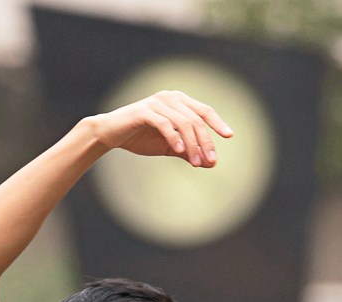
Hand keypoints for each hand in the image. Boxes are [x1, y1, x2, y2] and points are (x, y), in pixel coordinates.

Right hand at [88, 90, 233, 168]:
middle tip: (210, 161)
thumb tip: (211, 164)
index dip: (217, 122)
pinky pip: (165, 124)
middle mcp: (170, 97)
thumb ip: (190, 152)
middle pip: (196, 119)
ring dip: (192, 145)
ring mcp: (157, 102)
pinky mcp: (144, 111)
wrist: (111, 133)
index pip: (204, 110)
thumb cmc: (141, 137)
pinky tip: (179, 151)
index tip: (229, 135)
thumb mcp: (169, 147)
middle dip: (205, 142)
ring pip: (184, 123)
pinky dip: (174, 138)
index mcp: (179, 101)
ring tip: (196, 163)